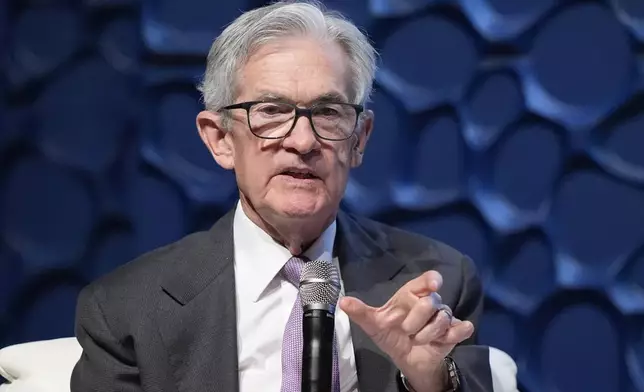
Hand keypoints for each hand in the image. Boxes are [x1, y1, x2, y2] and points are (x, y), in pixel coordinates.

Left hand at [339, 271, 473, 391]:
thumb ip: (360, 312)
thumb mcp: (374, 324)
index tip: (433, 284)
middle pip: (431, 301)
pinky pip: (462, 328)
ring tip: (417, 340)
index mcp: (411, 294)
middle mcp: (430, 302)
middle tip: (406, 330)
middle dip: (416, 319)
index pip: (426, 280)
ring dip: (426, 334)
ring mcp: (443, 317)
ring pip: (442, 318)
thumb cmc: (391, 334)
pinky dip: (455, 333)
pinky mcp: (454, 332)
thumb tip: (343, 301)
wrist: (406, 358)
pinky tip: (443, 340)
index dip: (431, 280)